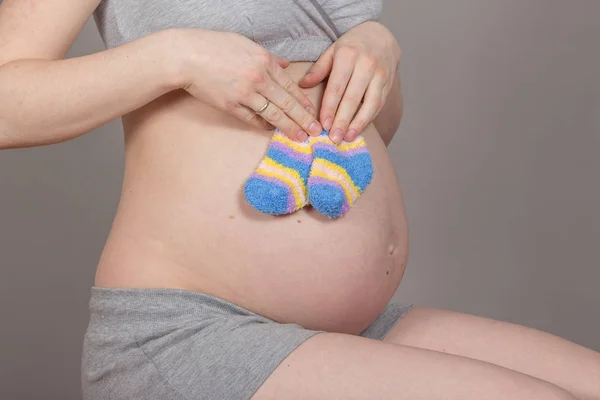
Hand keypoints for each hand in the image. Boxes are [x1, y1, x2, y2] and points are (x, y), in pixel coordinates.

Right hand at [175, 29, 322, 141]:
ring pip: (274, 114)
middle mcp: (259, 78)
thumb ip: (268, 56)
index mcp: (264, 61)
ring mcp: (245, 93)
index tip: (313, 112)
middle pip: (287, 102)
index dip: (303, 101)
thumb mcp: (245, 44)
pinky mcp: (231, 106)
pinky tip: (273, 129)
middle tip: (316, 130)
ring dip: (288, 127)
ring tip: (300, 137)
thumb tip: (285, 65)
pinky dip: (264, 125)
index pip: (290, 85)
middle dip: (304, 119)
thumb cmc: (213, 46)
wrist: (186, 56)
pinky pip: (253, 119)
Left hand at [299, 21, 400, 142]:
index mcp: (348, 56)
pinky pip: (379, 104)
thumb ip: (319, 68)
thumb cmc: (352, 46)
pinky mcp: (389, 83)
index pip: (337, 86)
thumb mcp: (333, 50)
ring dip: (358, 123)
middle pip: (353, 98)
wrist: (381, 35)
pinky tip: (359, 129)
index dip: (330, 107)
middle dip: (343, 120)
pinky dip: (369, 119)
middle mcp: (366, 65)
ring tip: (347, 138)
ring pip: (370, 103)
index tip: (324, 124)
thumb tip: (303, 84)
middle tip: (334, 138)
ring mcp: (380, 75)